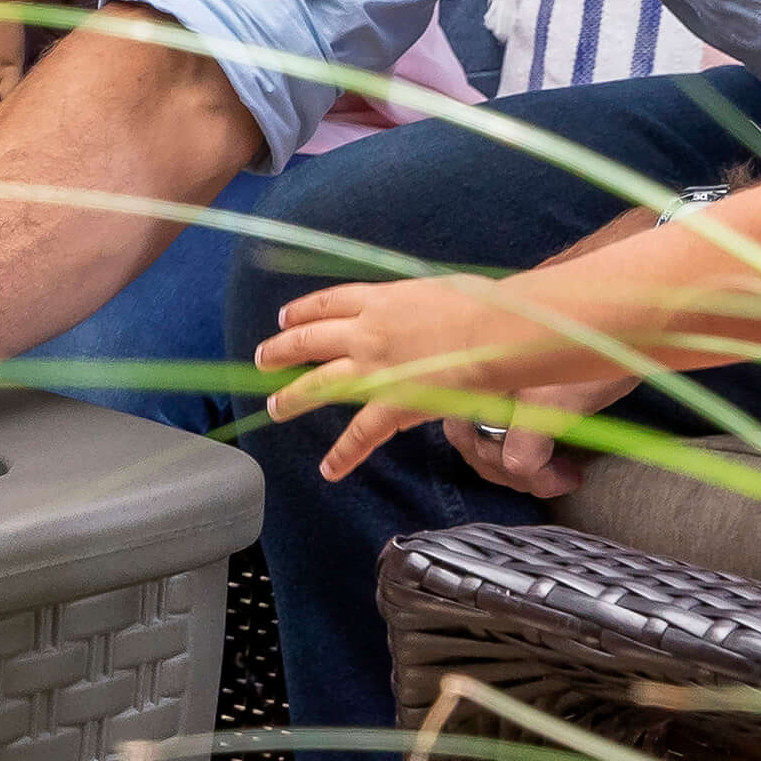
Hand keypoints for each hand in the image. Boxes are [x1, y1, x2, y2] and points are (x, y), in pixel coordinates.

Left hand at [256, 274, 635, 483]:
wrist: (498, 329)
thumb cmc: (487, 304)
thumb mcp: (444, 290)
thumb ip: (423, 305)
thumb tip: (427, 310)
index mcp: (380, 300)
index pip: (330, 303)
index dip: (304, 311)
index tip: (286, 317)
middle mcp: (366, 332)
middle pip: (309, 341)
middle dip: (282, 350)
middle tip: (263, 359)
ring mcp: (374, 369)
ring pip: (320, 384)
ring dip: (293, 397)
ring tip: (274, 408)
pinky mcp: (391, 404)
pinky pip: (360, 434)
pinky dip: (343, 454)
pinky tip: (327, 469)